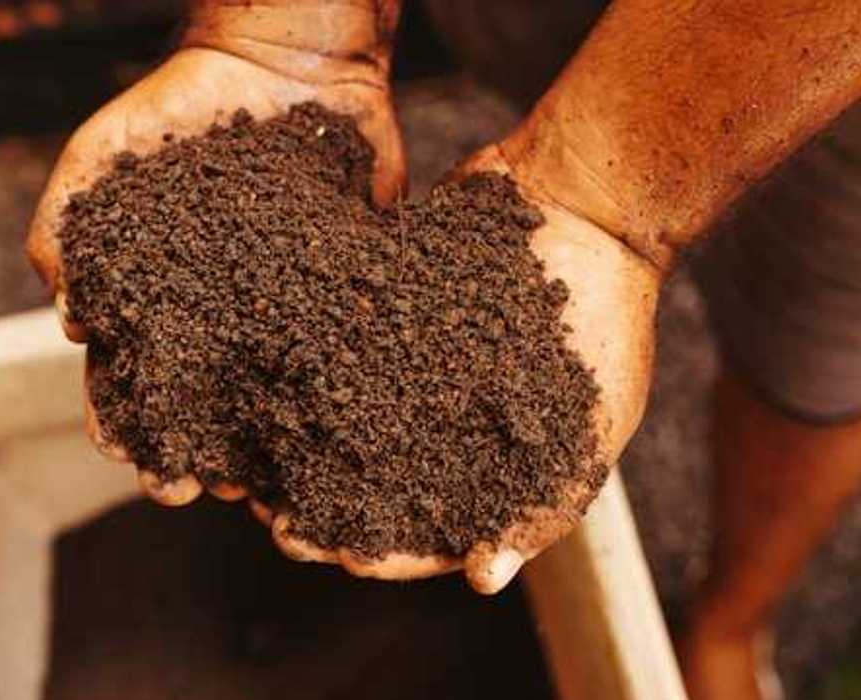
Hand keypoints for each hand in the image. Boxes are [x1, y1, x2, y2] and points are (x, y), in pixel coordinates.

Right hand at [25, 6, 406, 541]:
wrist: (280, 61)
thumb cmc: (177, 107)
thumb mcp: (104, 156)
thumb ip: (66, 223)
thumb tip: (67, 317)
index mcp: (156, 297)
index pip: (127, 379)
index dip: (121, 423)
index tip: (126, 457)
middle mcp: (216, 317)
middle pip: (196, 406)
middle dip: (186, 455)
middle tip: (189, 491)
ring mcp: (279, 310)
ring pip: (266, 398)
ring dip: (254, 447)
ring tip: (256, 485)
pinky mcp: (340, 293)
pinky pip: (335, 359)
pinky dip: (329, 401)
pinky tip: (325, 438)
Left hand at [258, 135, 663, 593]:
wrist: (586, 205)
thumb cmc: (606, 318)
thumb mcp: (594, 420)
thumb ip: (545, 502)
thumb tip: (486, 580)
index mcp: (491, 464)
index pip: (432, 534)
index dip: (389, 554)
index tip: (350, 562)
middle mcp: (443, 424)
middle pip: (372, 489)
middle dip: (326, 513)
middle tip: (281, 527)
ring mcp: (410, 370)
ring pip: (338, 428)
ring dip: (297, 457)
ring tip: (254, 478)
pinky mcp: (382, 316)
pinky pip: (333, 358)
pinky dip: (301, 379)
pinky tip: (266, 391)